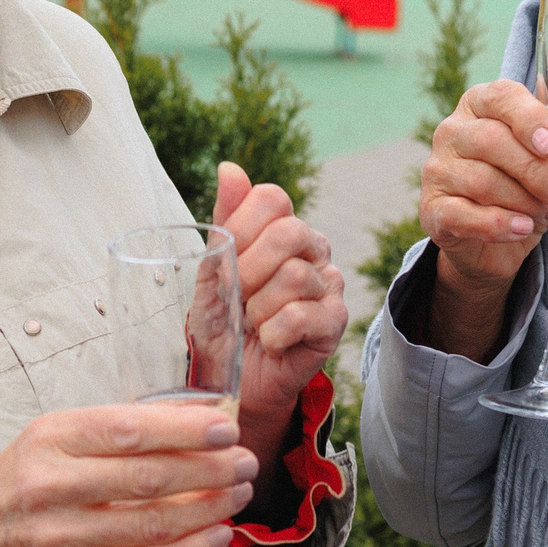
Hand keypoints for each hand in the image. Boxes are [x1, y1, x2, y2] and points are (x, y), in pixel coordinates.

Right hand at [0, 404, 257, 546]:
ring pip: (152, 524)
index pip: (128, 430)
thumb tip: (198, 417)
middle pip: (147, 478)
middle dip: (209, 469)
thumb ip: (121, 426)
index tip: (226, 428)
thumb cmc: (26, 476)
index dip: (184, 430)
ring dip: (208, 509)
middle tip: (245, 462)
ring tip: (238, 494)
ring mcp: (61, 535)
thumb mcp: (59, 434)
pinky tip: (217, 537)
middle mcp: (52, 485)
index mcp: (52, 439)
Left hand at [212, 161, 345, 522]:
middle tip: (237, 298)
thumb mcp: (211, 271)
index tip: (224, 262)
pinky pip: (304, 314)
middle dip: (249, 270)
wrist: (233, 380)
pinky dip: (274, 331)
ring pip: (295, 276)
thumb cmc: (223, 324)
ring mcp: (330, 284)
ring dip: (259, 307)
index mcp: (284, 230)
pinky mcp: (336, 321)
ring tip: (252, 325)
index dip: (241, 228)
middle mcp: (314, 249)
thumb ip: (225, 219)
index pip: (272, 199)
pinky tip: (269, 341)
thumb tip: (229, 166)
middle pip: (289, 233)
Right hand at [420, 80, 547, 357]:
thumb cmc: (524, 188)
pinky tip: (522, 230)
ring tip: (546, 216)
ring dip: (522, 201)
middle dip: (538, 173)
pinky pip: (461, 214)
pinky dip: (496, 224)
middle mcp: (454, 130)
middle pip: (492, 142)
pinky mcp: (432, 209)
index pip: (502, 97)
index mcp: (484, 104)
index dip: (528, 118)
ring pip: (480, 180)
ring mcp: (438, 169)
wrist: (492, 243)